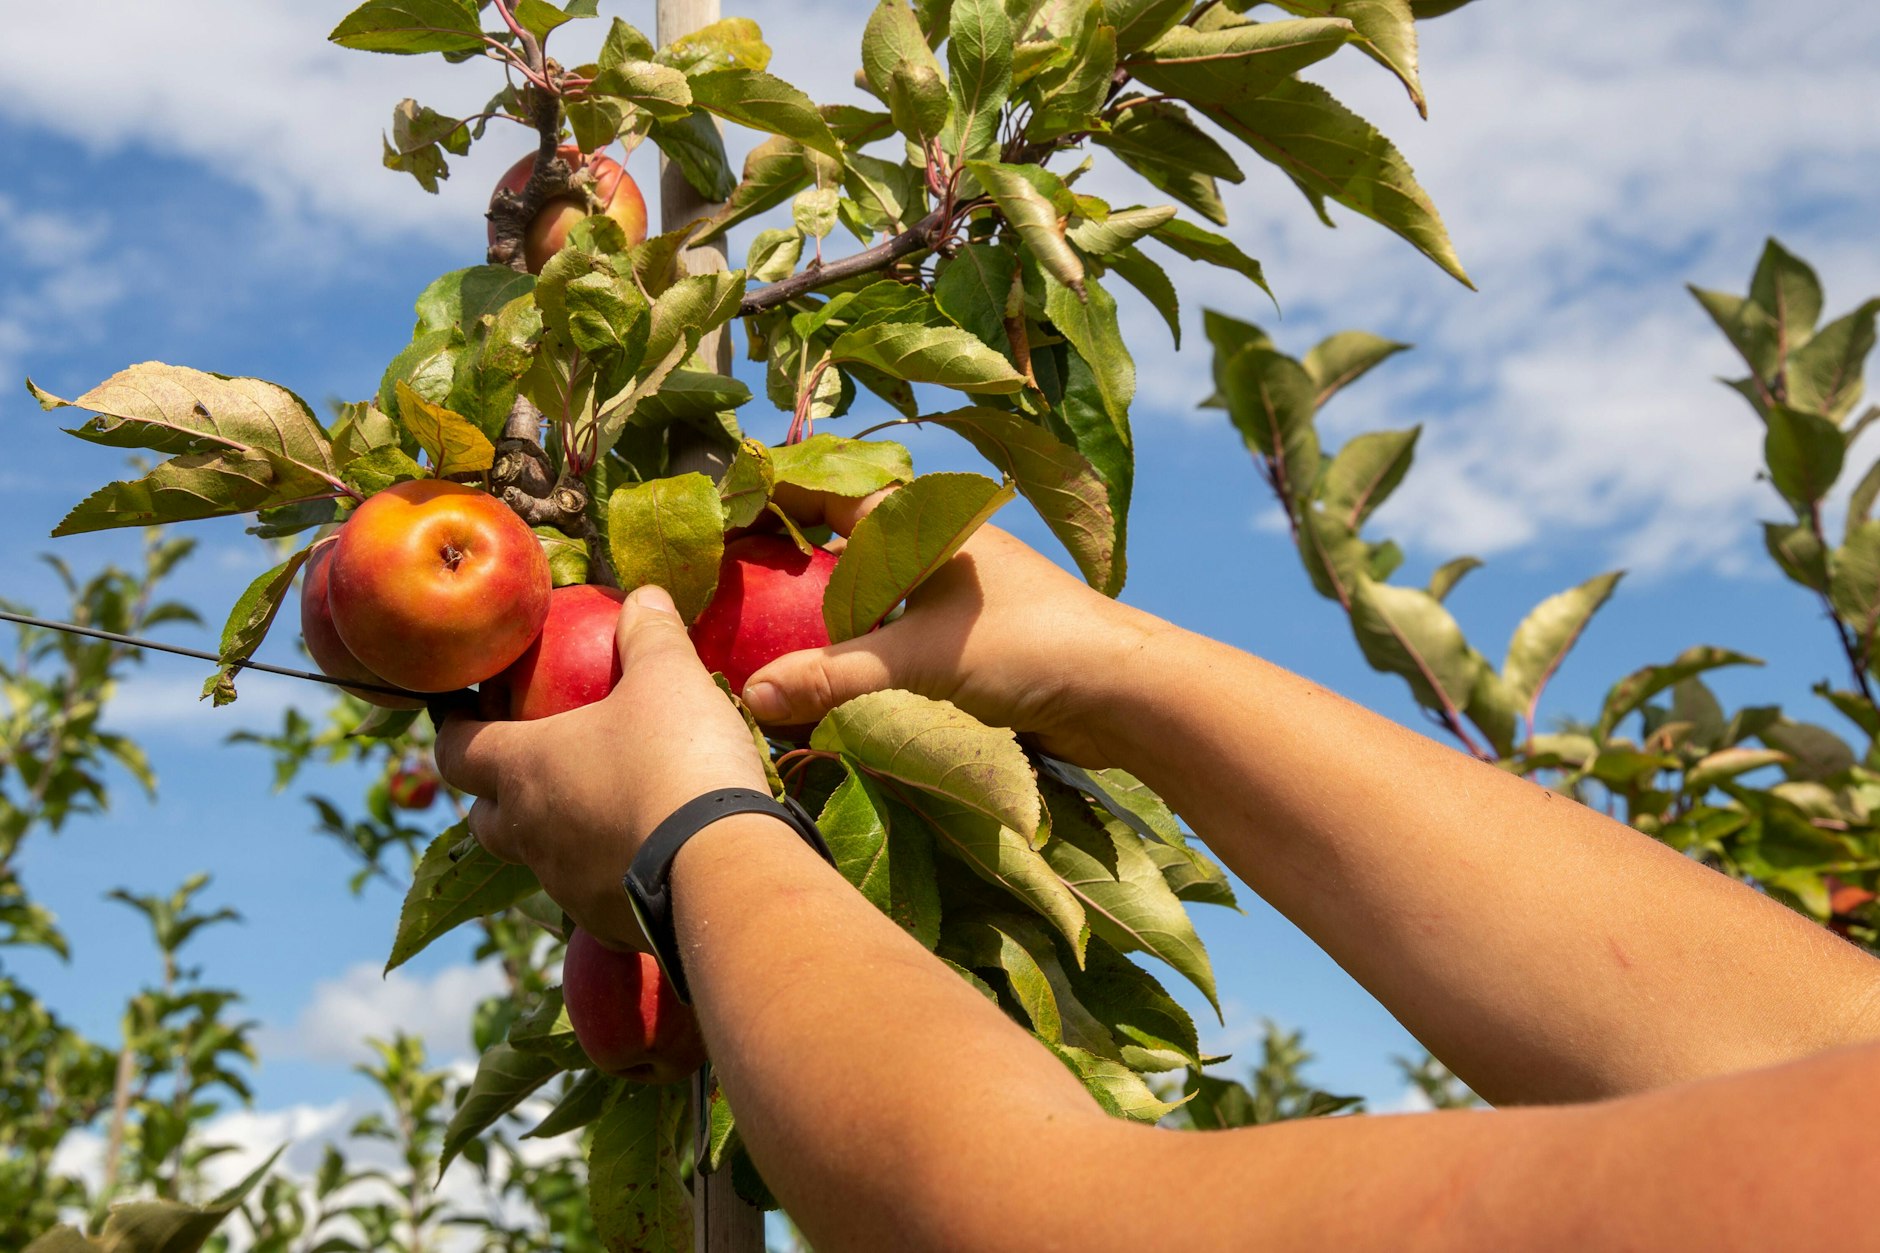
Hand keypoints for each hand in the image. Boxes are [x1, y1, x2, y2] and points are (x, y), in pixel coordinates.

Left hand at [433, 585, 771, 948]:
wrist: (723, 870)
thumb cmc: (677, 760)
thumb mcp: (669, 678)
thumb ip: (650, 635)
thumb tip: (644, 597)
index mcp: (523, 767)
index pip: (454, 747)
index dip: (453, 724)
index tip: (462, 706)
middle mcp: (529, 832)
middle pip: (483, 814)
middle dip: (493, 787)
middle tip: (527, 756)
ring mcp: (563, 884)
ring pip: (536, 856)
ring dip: (552, 830)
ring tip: (595, 801)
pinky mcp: (604, 921)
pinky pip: (589, 889)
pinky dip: (603, 866)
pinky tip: (643, 847)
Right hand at [741, 491, 1166, 766]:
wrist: (1124, 688)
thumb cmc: (1029, 645)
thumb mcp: (920, 659)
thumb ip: (836, 676)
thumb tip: (752, 695)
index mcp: (918, 517)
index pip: (824, 487)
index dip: (767, 496)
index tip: (710, 517)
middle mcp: (930, 543)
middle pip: (838, 536)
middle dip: (782, 556)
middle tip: (721, 585)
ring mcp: (950, 588)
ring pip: (865, 584)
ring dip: (817, 606)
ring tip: (756, 631)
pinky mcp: (966, 633)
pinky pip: (890, 626)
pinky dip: (853, 643)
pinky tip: (823, 674)